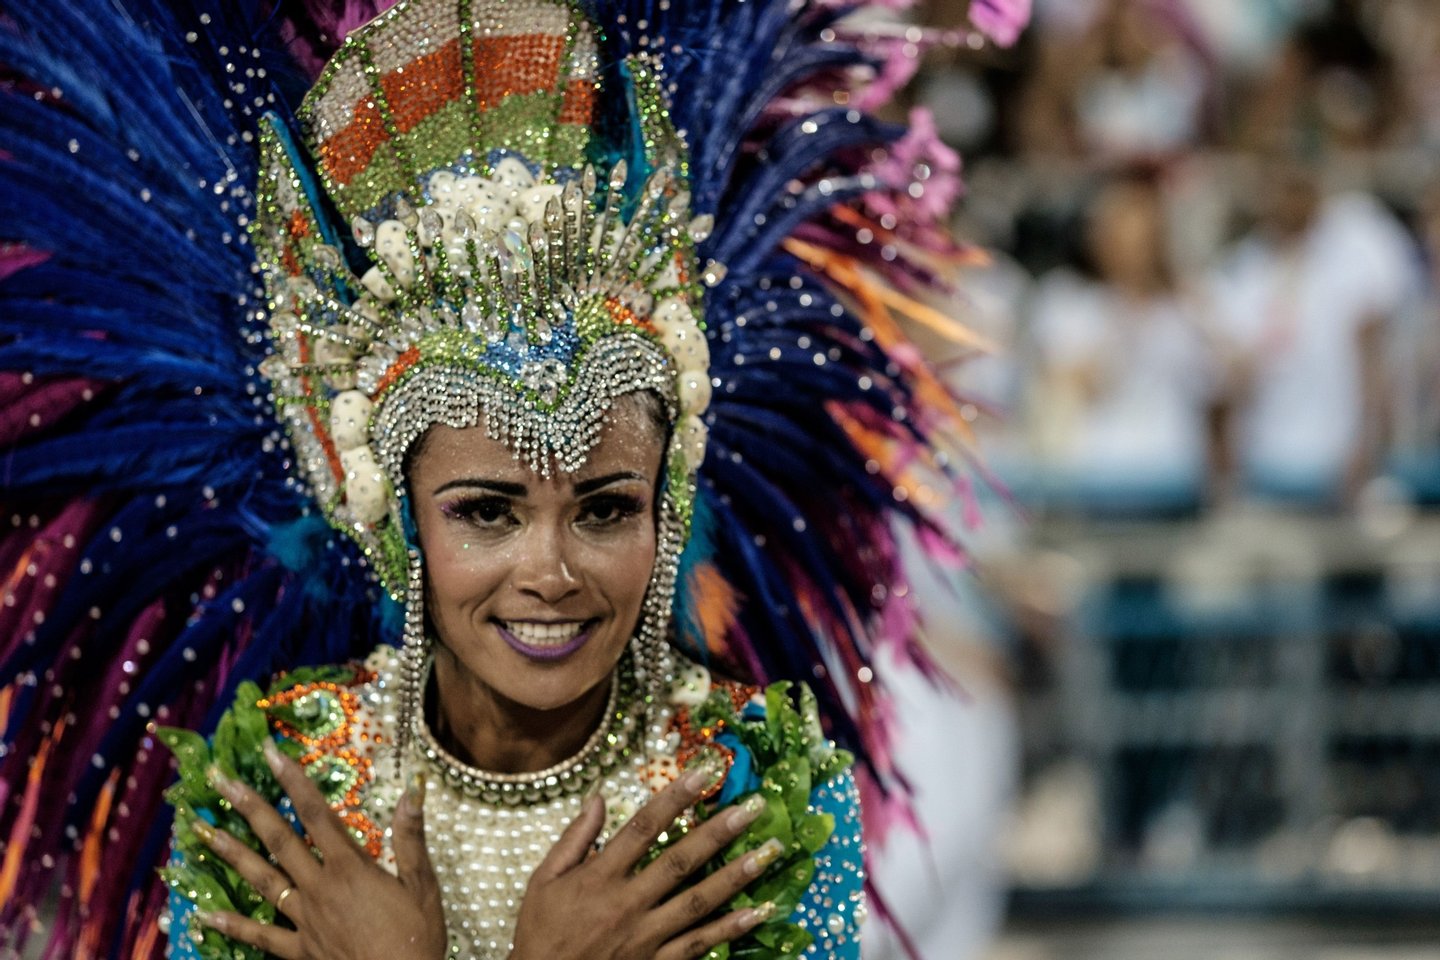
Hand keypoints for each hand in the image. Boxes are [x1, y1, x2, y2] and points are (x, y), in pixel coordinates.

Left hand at [191, 739, 446, 959]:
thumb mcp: (424, 886)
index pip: (317, 814)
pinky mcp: (298, 949)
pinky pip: (259, 935)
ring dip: (229, 853)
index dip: (294, 781)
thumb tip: (412, 789)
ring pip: (261, 880)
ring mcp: (304, 919)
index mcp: (351, 869)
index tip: (272, 753)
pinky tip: (204, 914)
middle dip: (248, 806)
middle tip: (219, 780)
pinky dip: (230, 924)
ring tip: (200, 831)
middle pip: (279, 839)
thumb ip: (412, 837)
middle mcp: (319, 888)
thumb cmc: (416, 940)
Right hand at [509, 765, 781, 959]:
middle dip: (720, 831)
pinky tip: (759, 912)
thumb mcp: (543, 881)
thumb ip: (574, 839)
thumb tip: (598, 797)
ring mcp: (645, 936)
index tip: (704, 772)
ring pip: (699, 901)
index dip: (675, 797)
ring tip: (769, 852)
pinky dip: (730, 929)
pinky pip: (699, 944)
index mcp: (599, 876)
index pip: (643, 826)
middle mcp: (627, 902)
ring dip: (737, 875)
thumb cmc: (540, 934)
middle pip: (681, 860)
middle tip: (754, 806)